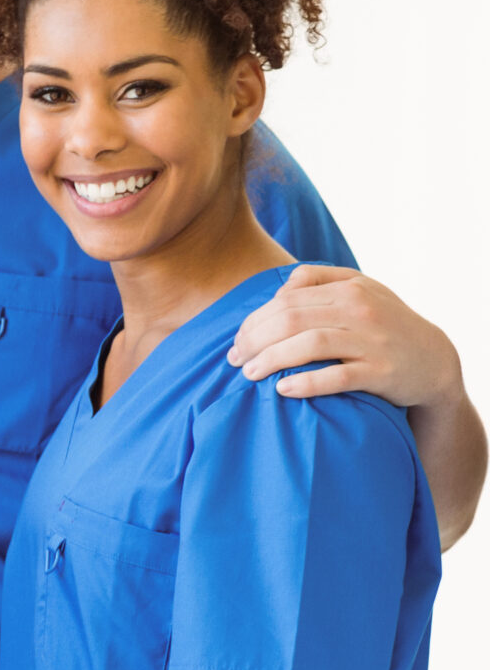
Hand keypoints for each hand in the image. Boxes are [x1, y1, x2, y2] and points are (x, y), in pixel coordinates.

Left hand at [227, 265, 461, 407]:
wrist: (433, 359)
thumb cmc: (383, 323)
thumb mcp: (358, 290)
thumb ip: (317, 280)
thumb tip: (277, 290)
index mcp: (348, 288)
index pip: (285, 301)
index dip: (253, 321)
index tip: (237, 341)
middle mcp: (360, 311)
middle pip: (291, 320)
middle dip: (254, 341)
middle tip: (235, 360)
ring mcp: (372, 342)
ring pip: (309, 345)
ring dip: (271, 360)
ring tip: (250, 374)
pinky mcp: (382, 373)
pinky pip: (337, 378)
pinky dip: (306, 383)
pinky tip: (283, 390)